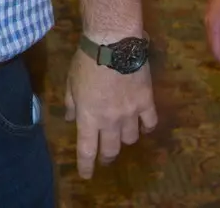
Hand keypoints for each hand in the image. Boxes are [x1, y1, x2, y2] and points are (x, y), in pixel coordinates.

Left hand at [64, 48, 157, 178]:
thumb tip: (69, 118)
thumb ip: (70, 103)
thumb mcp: (70, 82)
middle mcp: (110, 121)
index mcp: (89, 117)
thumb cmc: (86, 61)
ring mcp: (130, 113)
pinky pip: (149, 123)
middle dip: (107, 156)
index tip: (86, 175)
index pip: (87, 150)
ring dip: (125, 139)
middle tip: (105, 157)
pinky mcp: (146, 102)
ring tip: (122, 134)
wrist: (113, 44)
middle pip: (111, 149)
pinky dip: (146, 127)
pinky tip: (143, 125)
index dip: (86, 165)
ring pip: (131, 139)